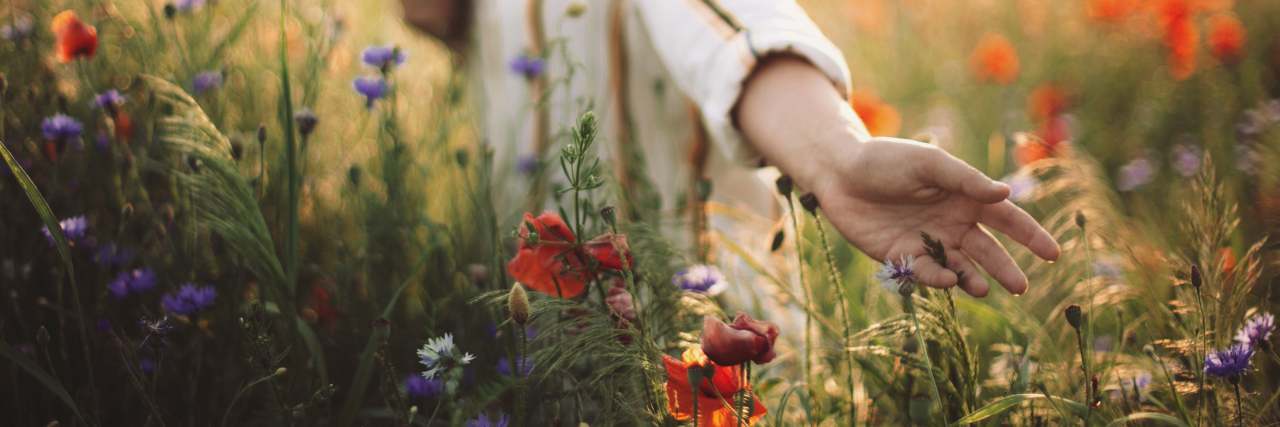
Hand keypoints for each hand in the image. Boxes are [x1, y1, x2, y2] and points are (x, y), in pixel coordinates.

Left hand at [807, 137, 1060, 295]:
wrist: (838, 173)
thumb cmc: (885, 159)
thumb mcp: (928, 164)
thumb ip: (965, 180)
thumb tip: (1006, 193)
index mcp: (965, 196)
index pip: (1007, 219)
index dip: (1031, 236)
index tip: (1053, 254)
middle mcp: (952, 222)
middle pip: (988, 250)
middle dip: (1006, 268)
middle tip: (1021, 287)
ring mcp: (928, 241)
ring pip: (961, 267)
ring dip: (973, 279)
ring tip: (982, 289)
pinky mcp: (902, 257)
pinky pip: (927, 273)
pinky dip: (938, 278)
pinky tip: (946, 279)